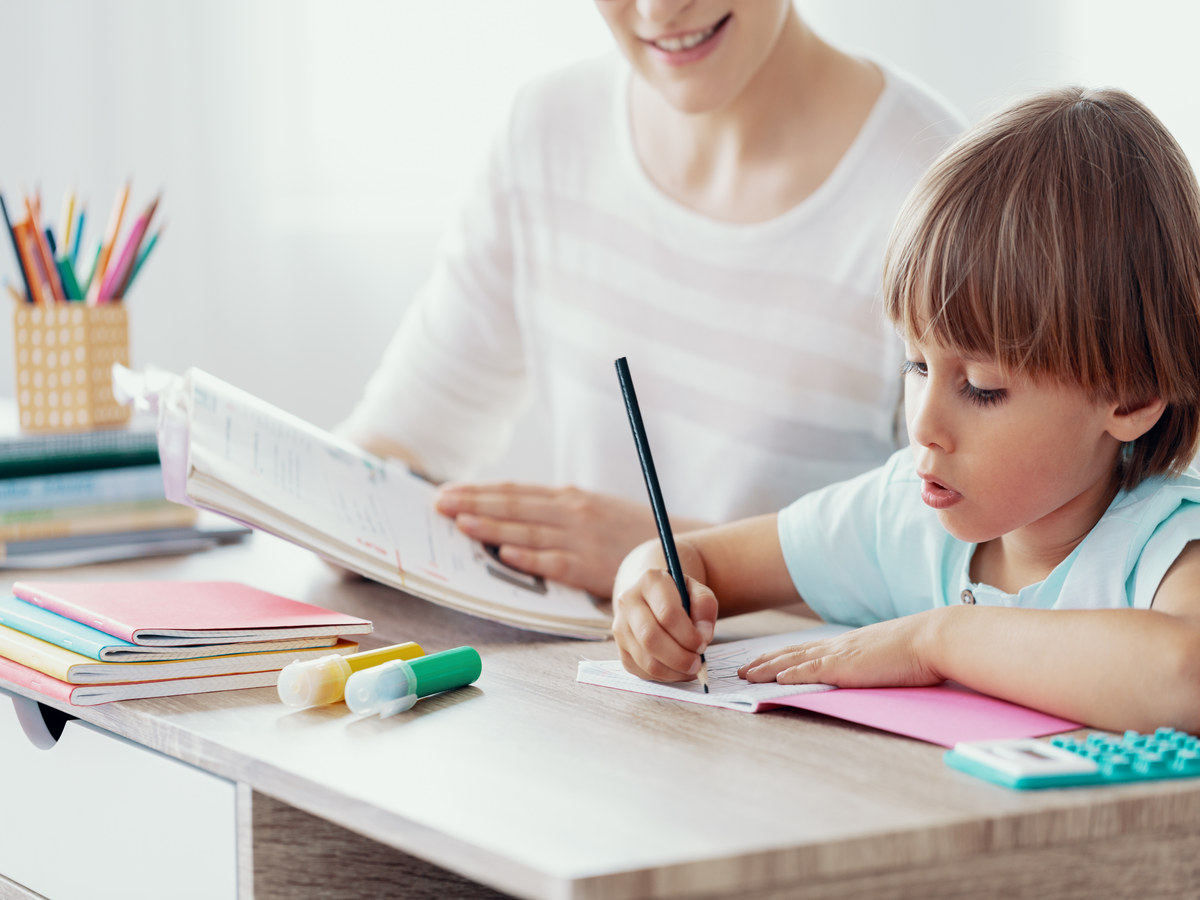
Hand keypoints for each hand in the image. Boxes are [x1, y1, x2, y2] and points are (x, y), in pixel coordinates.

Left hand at [435, 482, 704, 597]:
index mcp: (568, 498)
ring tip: (461, 523)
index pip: (515, 492)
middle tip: (439, 504)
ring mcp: (580, 538)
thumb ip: (556, 511)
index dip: (479, 491)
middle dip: (473, 503)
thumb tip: (513, 515)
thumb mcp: (591, 511)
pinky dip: (529, 557)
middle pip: (514, 506)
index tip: (448, 492)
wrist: (672, 547)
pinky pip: (554, 561)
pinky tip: (505, 554)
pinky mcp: (590, 565)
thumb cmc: (626, 532)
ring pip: (528, 530)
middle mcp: (571, 512)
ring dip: (492, 526)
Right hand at [612, 569, 717, 681]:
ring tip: (690, 668)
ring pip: (645, 659)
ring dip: (672, 671)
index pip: (667, 613)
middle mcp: (628, 601)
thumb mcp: (697, 591)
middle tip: (697, 663)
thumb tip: (703, 635)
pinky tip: (677, 670)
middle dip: (679, 657)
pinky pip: (641, 670)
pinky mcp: (620, 647)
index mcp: (649, 581)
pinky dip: (663, 676)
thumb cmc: (678, 595)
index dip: (688, 635)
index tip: (703, 643)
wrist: (650, 596)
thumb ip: (705, 606)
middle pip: (651, 638)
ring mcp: (620, 625)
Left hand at [738, 611, 944, 687]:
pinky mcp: (846, 666)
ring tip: (745, 675)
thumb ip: (874, 663)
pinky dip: (789, 675)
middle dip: (764, 662)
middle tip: (741, 669)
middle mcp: (839, 646)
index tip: (764, 662)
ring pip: (793, 661)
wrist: (935, 638)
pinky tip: (773, 680)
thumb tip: (870, 671)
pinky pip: (810, 671)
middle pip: (792, 653)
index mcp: (848, 644)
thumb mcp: (889, 656)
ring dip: (766, 669)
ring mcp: (841, 655)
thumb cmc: (921, 650)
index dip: (783, 657)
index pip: (807, 650)